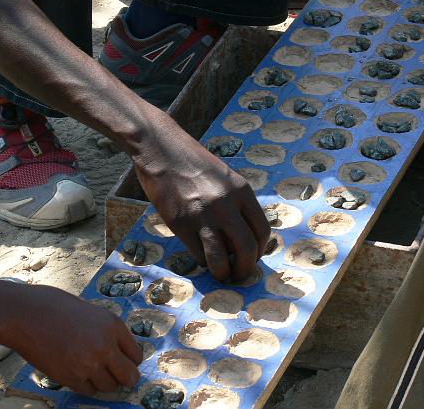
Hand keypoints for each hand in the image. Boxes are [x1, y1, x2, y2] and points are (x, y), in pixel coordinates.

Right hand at [0, 280, 141, 394]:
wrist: (25, 314)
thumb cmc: (56, 307)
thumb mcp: (92, 313)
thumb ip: (108, 332)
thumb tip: (119, 353)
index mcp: (113, 326)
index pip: (137, 354)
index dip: (130, 360)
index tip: (124, 362)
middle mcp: (105, 346)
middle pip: (129, 376)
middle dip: (125, 378)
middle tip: (118, 376)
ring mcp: (88, 364)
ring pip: (109, 387)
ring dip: (103, 381)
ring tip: (92, 371)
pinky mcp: (70, 377)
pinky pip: (88, 390)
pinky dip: (86, 385)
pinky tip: (78, 372)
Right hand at [132, 116, 269, 281]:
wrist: (161, 149)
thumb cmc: (194, 162)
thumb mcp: (226, 178)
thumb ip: (238, 203)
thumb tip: (244, 236)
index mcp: (242, 191)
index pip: (262, 230)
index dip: (260, 250)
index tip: (253, 257)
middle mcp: (226, 205)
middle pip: (247, 249)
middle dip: (245, 268)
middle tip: (240, 274)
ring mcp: (202, 215)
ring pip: (222, 258)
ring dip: (224, 272)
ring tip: (222, 274)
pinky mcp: (180, 223)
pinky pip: (198, 254)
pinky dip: (202, 261)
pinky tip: (201, 257)